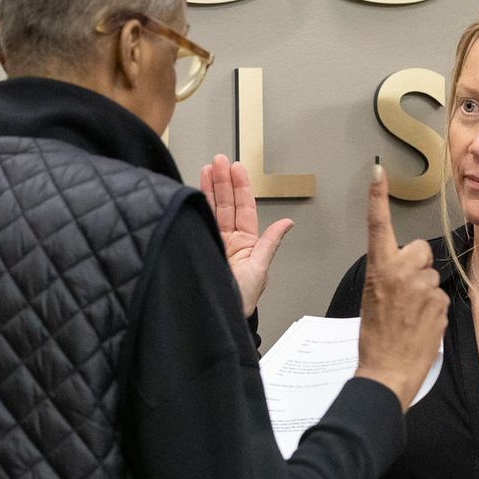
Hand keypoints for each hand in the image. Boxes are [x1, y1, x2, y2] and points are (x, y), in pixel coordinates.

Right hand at [200, 154, 294, 315]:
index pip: (243, 208)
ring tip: (207, 168)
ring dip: (209, 188)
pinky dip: (195, 207)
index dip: (240, 187)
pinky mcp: (197, 247)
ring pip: (211, 210)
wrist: (214, 317)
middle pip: (226, 204)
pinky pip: (197, 223)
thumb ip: (269, 243)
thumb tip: (287, 222)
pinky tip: (192, 191)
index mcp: (246, 243)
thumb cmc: (239, 301)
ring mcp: (211, 242)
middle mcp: (228, 241)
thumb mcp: (259, 270)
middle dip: (222, 181)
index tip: (235, 168)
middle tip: (219, 161)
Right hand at [354, 165, 447, 409]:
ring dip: (424, 291)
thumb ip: (387, 276)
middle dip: (416, 265)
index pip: (378, 226)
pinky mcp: (440, 302)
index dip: (378, 198)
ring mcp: (423, 287)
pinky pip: (440, 295)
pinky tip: (420, 325)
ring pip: (431, 275)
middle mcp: (401, 272)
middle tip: (403, 293)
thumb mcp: (371, 299)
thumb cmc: (375, 338)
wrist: (387, 370)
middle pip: (420, 250)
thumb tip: (403, 271)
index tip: (378, 172)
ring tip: (409, 316)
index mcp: (378, 268)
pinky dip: (433, 309)